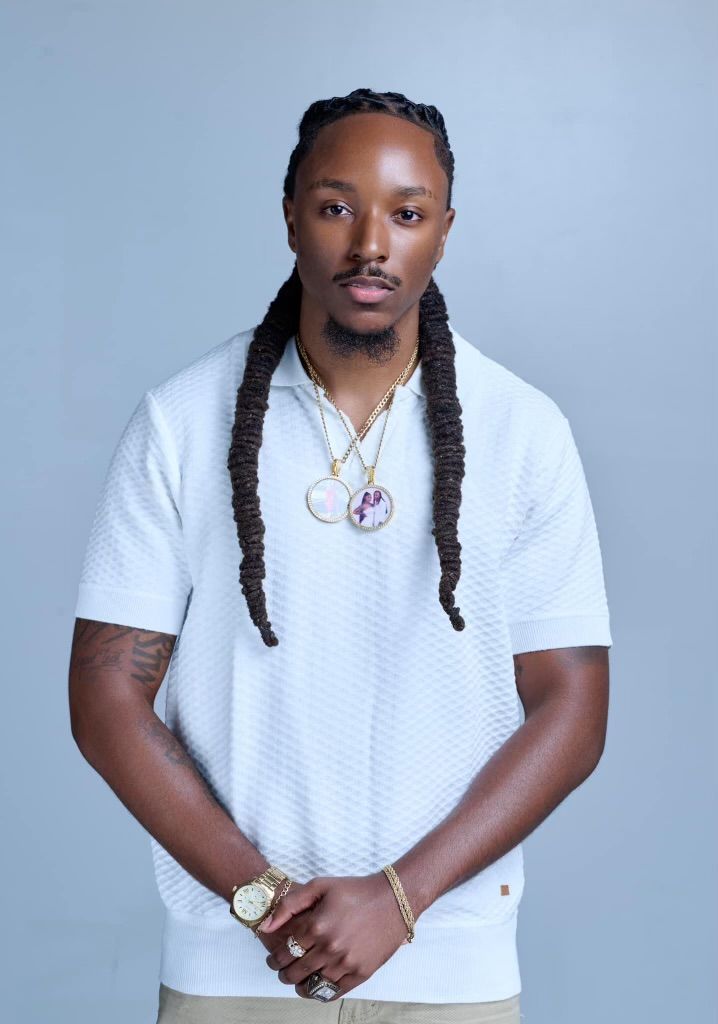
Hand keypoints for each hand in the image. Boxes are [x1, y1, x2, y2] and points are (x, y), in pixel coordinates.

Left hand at [258, 873, 409, 998]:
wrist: (393, 900)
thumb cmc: (356, 890)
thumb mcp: (320, 886)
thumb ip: (289, 904)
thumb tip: (266, 926)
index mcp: (317, 925)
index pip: (285, 951)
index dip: (275, 958)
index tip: (272, 960)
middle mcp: (330, 947)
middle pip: (296, 971)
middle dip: (284, 974)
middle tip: (281, 972)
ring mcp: (346, 962)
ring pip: (313, 985)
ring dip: (300, 986)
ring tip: (297, 982)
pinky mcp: (361, 972)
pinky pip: (335, 992)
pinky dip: (320, 994)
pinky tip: (315, 989)